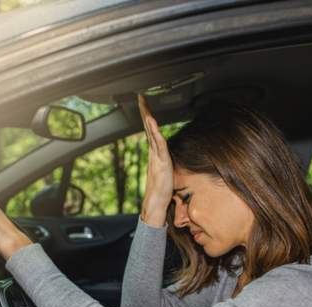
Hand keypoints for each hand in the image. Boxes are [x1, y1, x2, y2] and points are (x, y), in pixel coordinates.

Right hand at [138, 94, 172, 227]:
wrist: (156, 204)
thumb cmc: (161, 192)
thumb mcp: (166, 172)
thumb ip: (167, 163)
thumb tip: (170, 160)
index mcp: (155, 153)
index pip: (151, 131)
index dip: (148, 118)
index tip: (145, 105)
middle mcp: (153, 153)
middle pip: (148, 128)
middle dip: (145, 111)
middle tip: (141, 97)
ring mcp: (156, 156)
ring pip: (151, 132)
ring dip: (147, 117)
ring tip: (144, 104)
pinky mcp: (161, 161)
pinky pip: (158, 143)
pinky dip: (154, 131)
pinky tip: (151, 121)